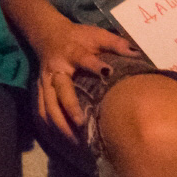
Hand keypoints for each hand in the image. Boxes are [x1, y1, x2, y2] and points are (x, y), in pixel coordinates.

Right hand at [28, 18, 137, 142]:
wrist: (48, 34)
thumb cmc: (78, 37)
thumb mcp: (96, 35)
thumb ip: (115, 43)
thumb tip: (136, 53)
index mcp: (70, 52)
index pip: (82, 58)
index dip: (94, 66)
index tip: (108, 73)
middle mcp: (55, 69)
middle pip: (59, 90)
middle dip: (69, 107)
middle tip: (82, 125)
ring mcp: (45, 81)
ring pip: (47, 105)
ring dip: (59, 123)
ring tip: (75, 141)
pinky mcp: (40, 90)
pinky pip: (41, 111)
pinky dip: (49, 126)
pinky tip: (61, 140)